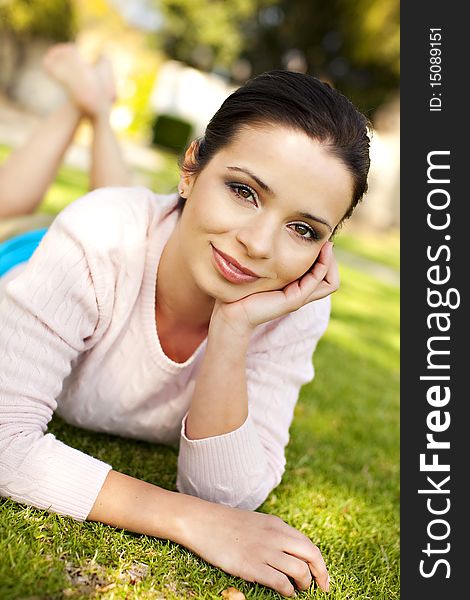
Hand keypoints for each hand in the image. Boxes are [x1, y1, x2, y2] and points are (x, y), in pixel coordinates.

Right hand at [179, 500, 329, 596]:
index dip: (320, 563)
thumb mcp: (257, 523)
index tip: (322, 576)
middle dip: (321, 574)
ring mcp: (264, 551)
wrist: (202, 521)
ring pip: (299, 570)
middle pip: (311, 555)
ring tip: (299, 590)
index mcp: (277, 524)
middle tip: (321, 588)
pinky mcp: (251, 566)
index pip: (308, 544)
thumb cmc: (226, 524)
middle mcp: (275, 536)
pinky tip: (284, 592)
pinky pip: (280, 582)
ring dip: (304, 584)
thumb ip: (275, 535)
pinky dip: (287, 590)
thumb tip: (291, 552)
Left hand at [213, 241, 338, 333]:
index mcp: (295, 287)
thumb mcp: (262, 269)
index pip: (323, 275)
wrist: (231, 310)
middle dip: (331, 260)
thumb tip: (276, 236)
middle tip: (326, 242)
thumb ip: (272, 258)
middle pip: (331, 280)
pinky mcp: (294, 300)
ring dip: (330, 262)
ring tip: (326, 245)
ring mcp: (299, 298)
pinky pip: (317, 282)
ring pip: (330, 282)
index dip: (325, 258)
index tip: (320, 240)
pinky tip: (320, 251)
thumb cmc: (242, 288)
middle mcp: (301, 294)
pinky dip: (322, 266)